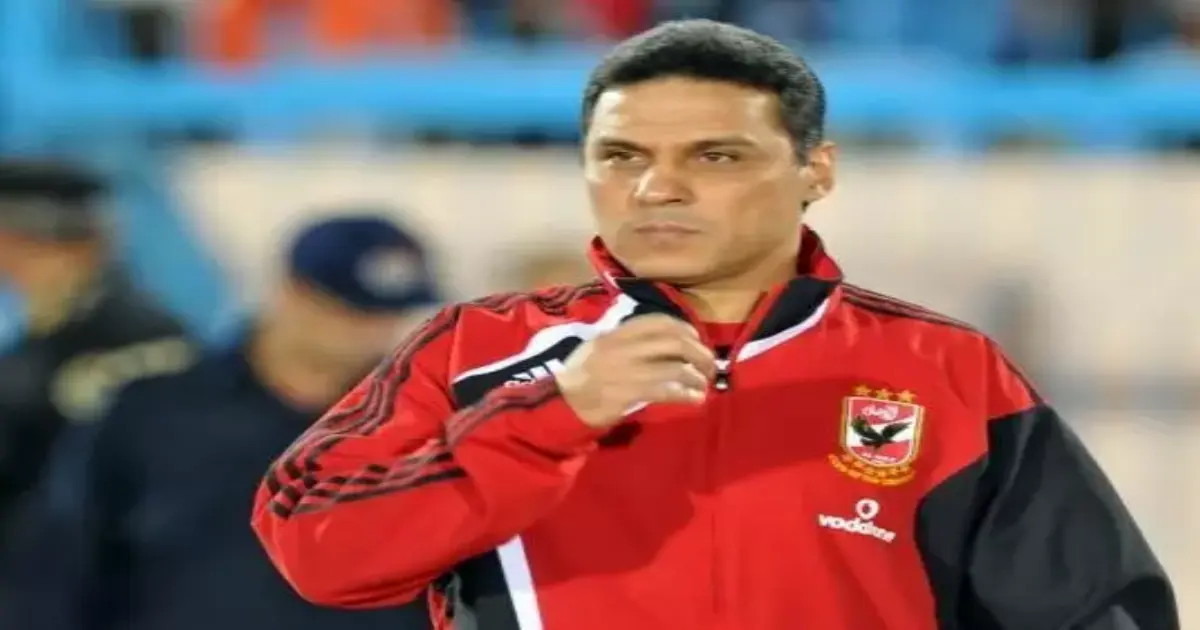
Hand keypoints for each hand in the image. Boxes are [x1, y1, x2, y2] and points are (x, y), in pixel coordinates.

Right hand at [555, 314, 716, 428]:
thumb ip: (628, 341)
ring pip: (675, 367)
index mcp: (618, 332)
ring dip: (696, 376)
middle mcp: (625, 347)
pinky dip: (686, 394)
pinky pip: (667, 391)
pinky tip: (695, 399)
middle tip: (708, 366)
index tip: (696, 339)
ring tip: (703, 385)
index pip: (660, 321)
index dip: (686, 328)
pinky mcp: (629, 393)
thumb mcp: (600, 346)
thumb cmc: (583, 375)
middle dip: (699, 352)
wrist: (560, 401)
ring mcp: (627, 370)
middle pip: (675, 341)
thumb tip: (663, 344)